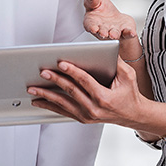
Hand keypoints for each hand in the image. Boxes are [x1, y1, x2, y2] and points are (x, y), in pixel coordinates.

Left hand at [27, 57, 143, 127]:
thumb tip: (104, 46)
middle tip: (42, 72)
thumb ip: (116, 61)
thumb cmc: (130, 93)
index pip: (85, 82)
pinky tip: (38, 100)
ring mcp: (87, 116)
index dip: (72, 71)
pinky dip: (49, 105)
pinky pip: (63, 111)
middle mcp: (94, 109)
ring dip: (46, 95)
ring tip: (32, 89)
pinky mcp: (83, 119)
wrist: (133, 115)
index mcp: (104, 98)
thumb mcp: (128, 75)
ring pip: (63, 104)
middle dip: (55, 80)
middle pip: (70, 92)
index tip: (60, 63)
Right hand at [83, 0, 142, 62]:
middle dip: (103, 33)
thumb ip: (92, 0)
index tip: (93, 28)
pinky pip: (127, 33)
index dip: (91, 27)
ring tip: (114, 35)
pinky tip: (132, 33)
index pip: (90, 25)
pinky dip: (129, 33)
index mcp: (93, 22)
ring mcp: (114, 31)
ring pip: (114, 34)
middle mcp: (103, 29)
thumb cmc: (103, 11)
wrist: (115, 17)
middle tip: (104, 33)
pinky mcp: (125, 31)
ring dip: (114, 34)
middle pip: (102, 32)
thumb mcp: (96, 2)